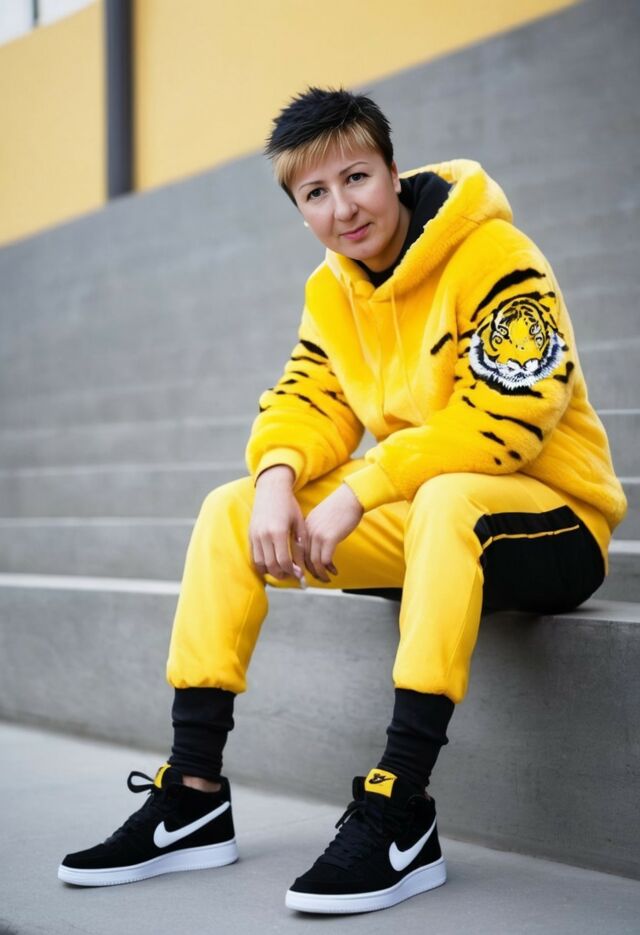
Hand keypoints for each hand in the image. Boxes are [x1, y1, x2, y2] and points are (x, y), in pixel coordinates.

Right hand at [249, 465, 306, 582]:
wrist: (271, 490)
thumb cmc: (288, 504)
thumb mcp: (299, 522)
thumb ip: (300, 543)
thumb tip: (302, 563)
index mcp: (278, 532)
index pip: (283, 561)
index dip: (292, 571)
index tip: (299, 574)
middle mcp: (264, 535)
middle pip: (271, 565)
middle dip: (282, 574)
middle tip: (291, 576)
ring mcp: (255, 535)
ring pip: (260, 563)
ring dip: (270, 571)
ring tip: (281, 571)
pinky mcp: (250, 535)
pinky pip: (253, 556)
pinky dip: (261, 565)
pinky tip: (271, 565)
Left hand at [303, 483, 363, 581]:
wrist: (351, 497)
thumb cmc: (339, 507)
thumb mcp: (320, 518)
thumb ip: (315, 531)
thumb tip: (317, 548)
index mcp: (304, 527)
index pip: (297, 550)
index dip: (301, 564)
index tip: (308, 572)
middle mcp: (308, 531)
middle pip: (303, 558)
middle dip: (310, 572)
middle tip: (318, 579)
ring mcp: (317, 534)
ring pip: (314, 562)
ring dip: (320, 574)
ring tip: (327, 578)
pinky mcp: (330, 538)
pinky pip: (325, 560)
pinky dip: (329, 569)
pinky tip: (335, 571)